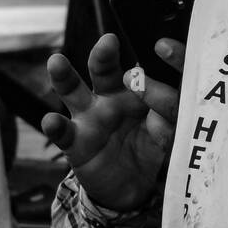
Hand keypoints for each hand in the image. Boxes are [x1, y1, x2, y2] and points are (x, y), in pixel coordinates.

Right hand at [41, 32, 183, 209]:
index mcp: (136, 91)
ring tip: (57, 61)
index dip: (145, 60)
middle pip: (105, 72)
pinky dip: (55, 127)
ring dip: (65, 76)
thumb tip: (175, 107)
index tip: (163, 47)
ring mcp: (89, 118)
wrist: (128, 186)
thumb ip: (168, 121)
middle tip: (108, 41)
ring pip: (74, 92)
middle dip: (104, 56)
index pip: (142, 69)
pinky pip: (63, 133)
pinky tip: (51, 121)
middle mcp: (110, 98)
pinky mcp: (74, 142)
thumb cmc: (147, 150)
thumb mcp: (165, 136)